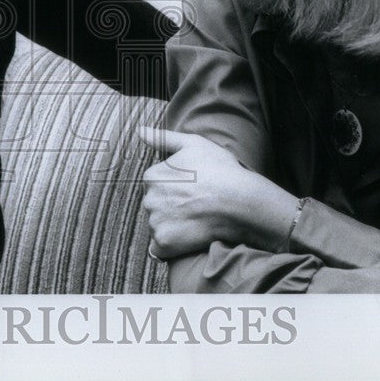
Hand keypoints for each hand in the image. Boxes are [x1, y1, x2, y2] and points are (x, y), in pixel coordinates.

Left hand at [139, 127, 296, 258]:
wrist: (240, 201)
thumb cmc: (220, 170)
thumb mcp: (193, 144)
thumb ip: (162, 138)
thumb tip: (140, 131)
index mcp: (151, 176)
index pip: (155, 187)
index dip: (176, 190)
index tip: (193, 191)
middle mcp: (149, 198)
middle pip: (155, 207)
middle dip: (170, 209)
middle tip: (197, 207)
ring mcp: (155, 221)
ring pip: (158, 227)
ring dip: (171, 227)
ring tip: (196, 222)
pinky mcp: (164, 242)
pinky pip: (159, 249)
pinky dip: (170, 247)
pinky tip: (188, 239)